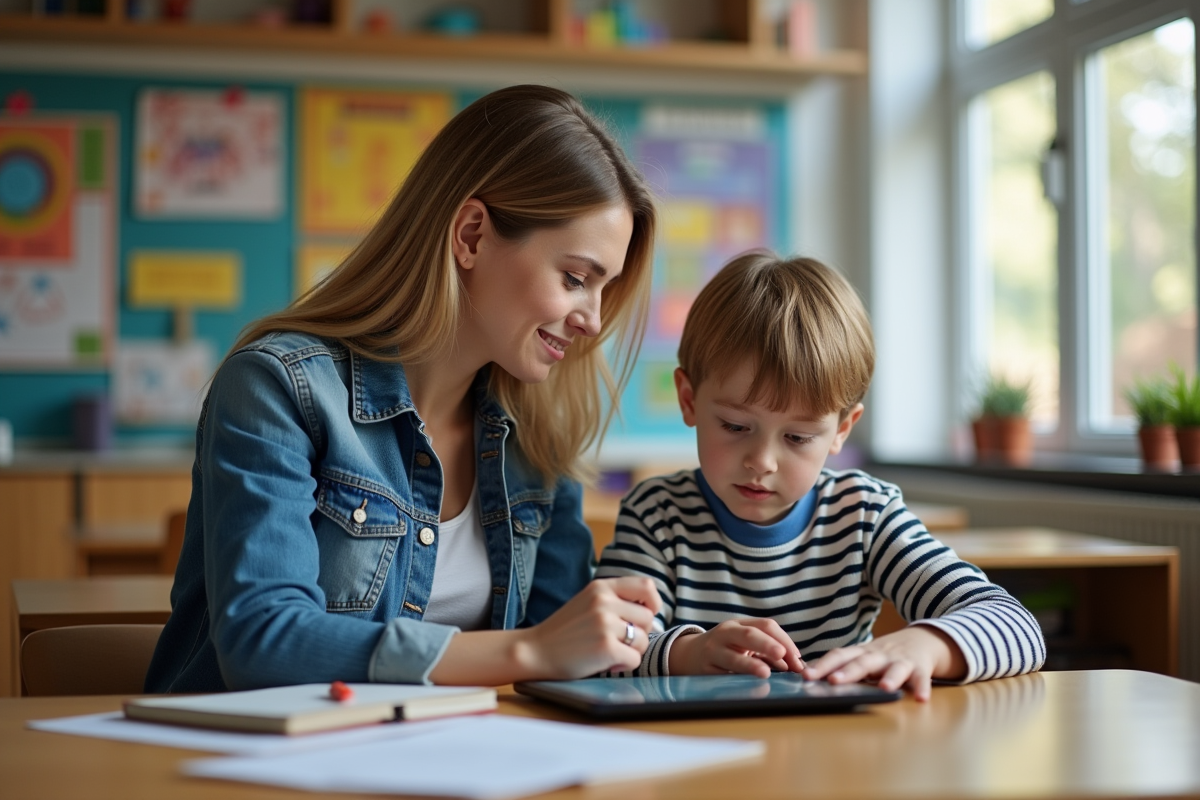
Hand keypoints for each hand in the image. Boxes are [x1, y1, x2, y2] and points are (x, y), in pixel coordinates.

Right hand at [519, 577, 661, 678]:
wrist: (535, 651)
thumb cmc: (565, 631)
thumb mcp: (588, 602)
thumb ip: (615, 600)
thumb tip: (652, 613)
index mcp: (601, 587)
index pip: (646, 586)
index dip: (653, 603)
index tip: (644, 616)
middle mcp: (604, 602)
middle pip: (648, 618)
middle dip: (639, 634)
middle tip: (619, 642)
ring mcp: (605, 624)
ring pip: (644, 640)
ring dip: (631, 651)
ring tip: (609, 653)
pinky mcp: (606, 647)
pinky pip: (635, 659)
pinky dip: (623, 666)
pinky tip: (605, 663)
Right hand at [669, 618, 805, 677]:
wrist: (689, 654)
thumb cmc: (725, 648)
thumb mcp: (743, 643)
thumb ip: (767, 652)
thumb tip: (794, 665)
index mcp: (739, 624)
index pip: (765, 626)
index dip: (784, 640)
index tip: (797, 659)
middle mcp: (725, 633)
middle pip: (749, 635)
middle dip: (767, 645)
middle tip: (782, 655)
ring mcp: (713, 651)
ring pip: (733, 657)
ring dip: (750, 665)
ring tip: (765, 673)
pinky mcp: (705, 669)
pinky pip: (722, 675)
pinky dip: (736, 680)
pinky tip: (747, 686)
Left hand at [801, 625, 966, 701]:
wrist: (922, 640)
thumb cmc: (884, 654)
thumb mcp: (863, 656)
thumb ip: (842, 666)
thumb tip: (808, 678)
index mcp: (861, 652)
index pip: (839, 656)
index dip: (822, 665)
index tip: (806, 676)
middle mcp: (878, 655)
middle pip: (862, 662)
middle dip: (849, 671)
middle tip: (834, 681)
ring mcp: (900, 661)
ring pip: (894, 668)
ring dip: (890, 678)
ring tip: (885, 689)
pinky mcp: (920, 668)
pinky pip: (921, 678)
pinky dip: (922, 688)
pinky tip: (921, 699)